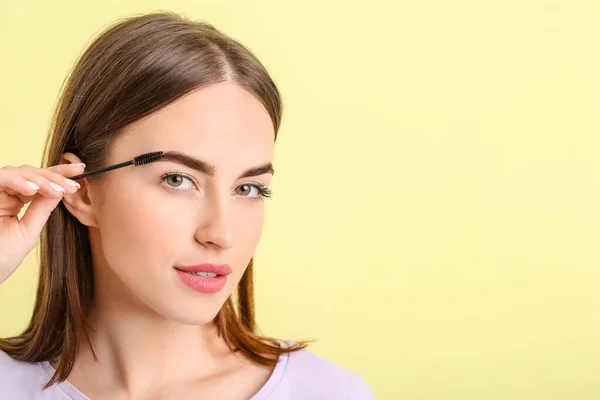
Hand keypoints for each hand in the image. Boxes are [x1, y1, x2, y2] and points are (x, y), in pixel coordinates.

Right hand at [0, 162, 84, 283]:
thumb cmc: (0, 258)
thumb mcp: (27, 231)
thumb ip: (42, 209)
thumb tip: (61, 189)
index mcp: (14, 201)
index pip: (39, 182)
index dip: (59, 174)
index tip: (82, 171)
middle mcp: (3, 192)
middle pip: (30, 172)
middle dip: (55, 176)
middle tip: (73, 184)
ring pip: (18, 172)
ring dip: (41, 180)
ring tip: (58, 190)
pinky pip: (2, 177)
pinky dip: (18, 181)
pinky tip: (34, 190)